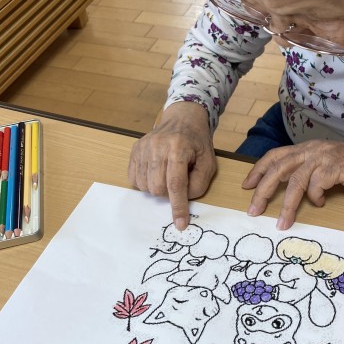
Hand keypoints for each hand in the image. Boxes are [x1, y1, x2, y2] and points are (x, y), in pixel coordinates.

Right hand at [128, 102, 215, 229]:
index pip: (176, 184)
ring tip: (167, 174)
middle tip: (178, 183)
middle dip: (168, 194)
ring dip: (157, 188)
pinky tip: (156, 172)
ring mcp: (143, 147)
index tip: (180, 224)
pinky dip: (146, 183)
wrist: (182, 120)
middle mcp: (157, 146)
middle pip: (157, 188)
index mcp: (179, 147)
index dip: (178, 207)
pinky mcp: (135, 150)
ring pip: (145, 186)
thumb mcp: (209, 162)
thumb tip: (184, 199)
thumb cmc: (197, 143)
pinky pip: (134, 179)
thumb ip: (199, 183)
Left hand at [242, 139, 343, 229]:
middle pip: (278, 168)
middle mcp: (312, 150)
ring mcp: (324, 158)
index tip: (246, 186)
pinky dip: (315, 197)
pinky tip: (320, 203)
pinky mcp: (337, 168)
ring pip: (295, 180)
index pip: (275, 156)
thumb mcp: (325, 164)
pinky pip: (317, 184)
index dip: (258, 170)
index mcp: (306, 148)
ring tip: (282, 223)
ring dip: (287, 204)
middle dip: (262, 190)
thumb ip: (307, 171)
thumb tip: (288, 190)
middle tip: (253, 210)